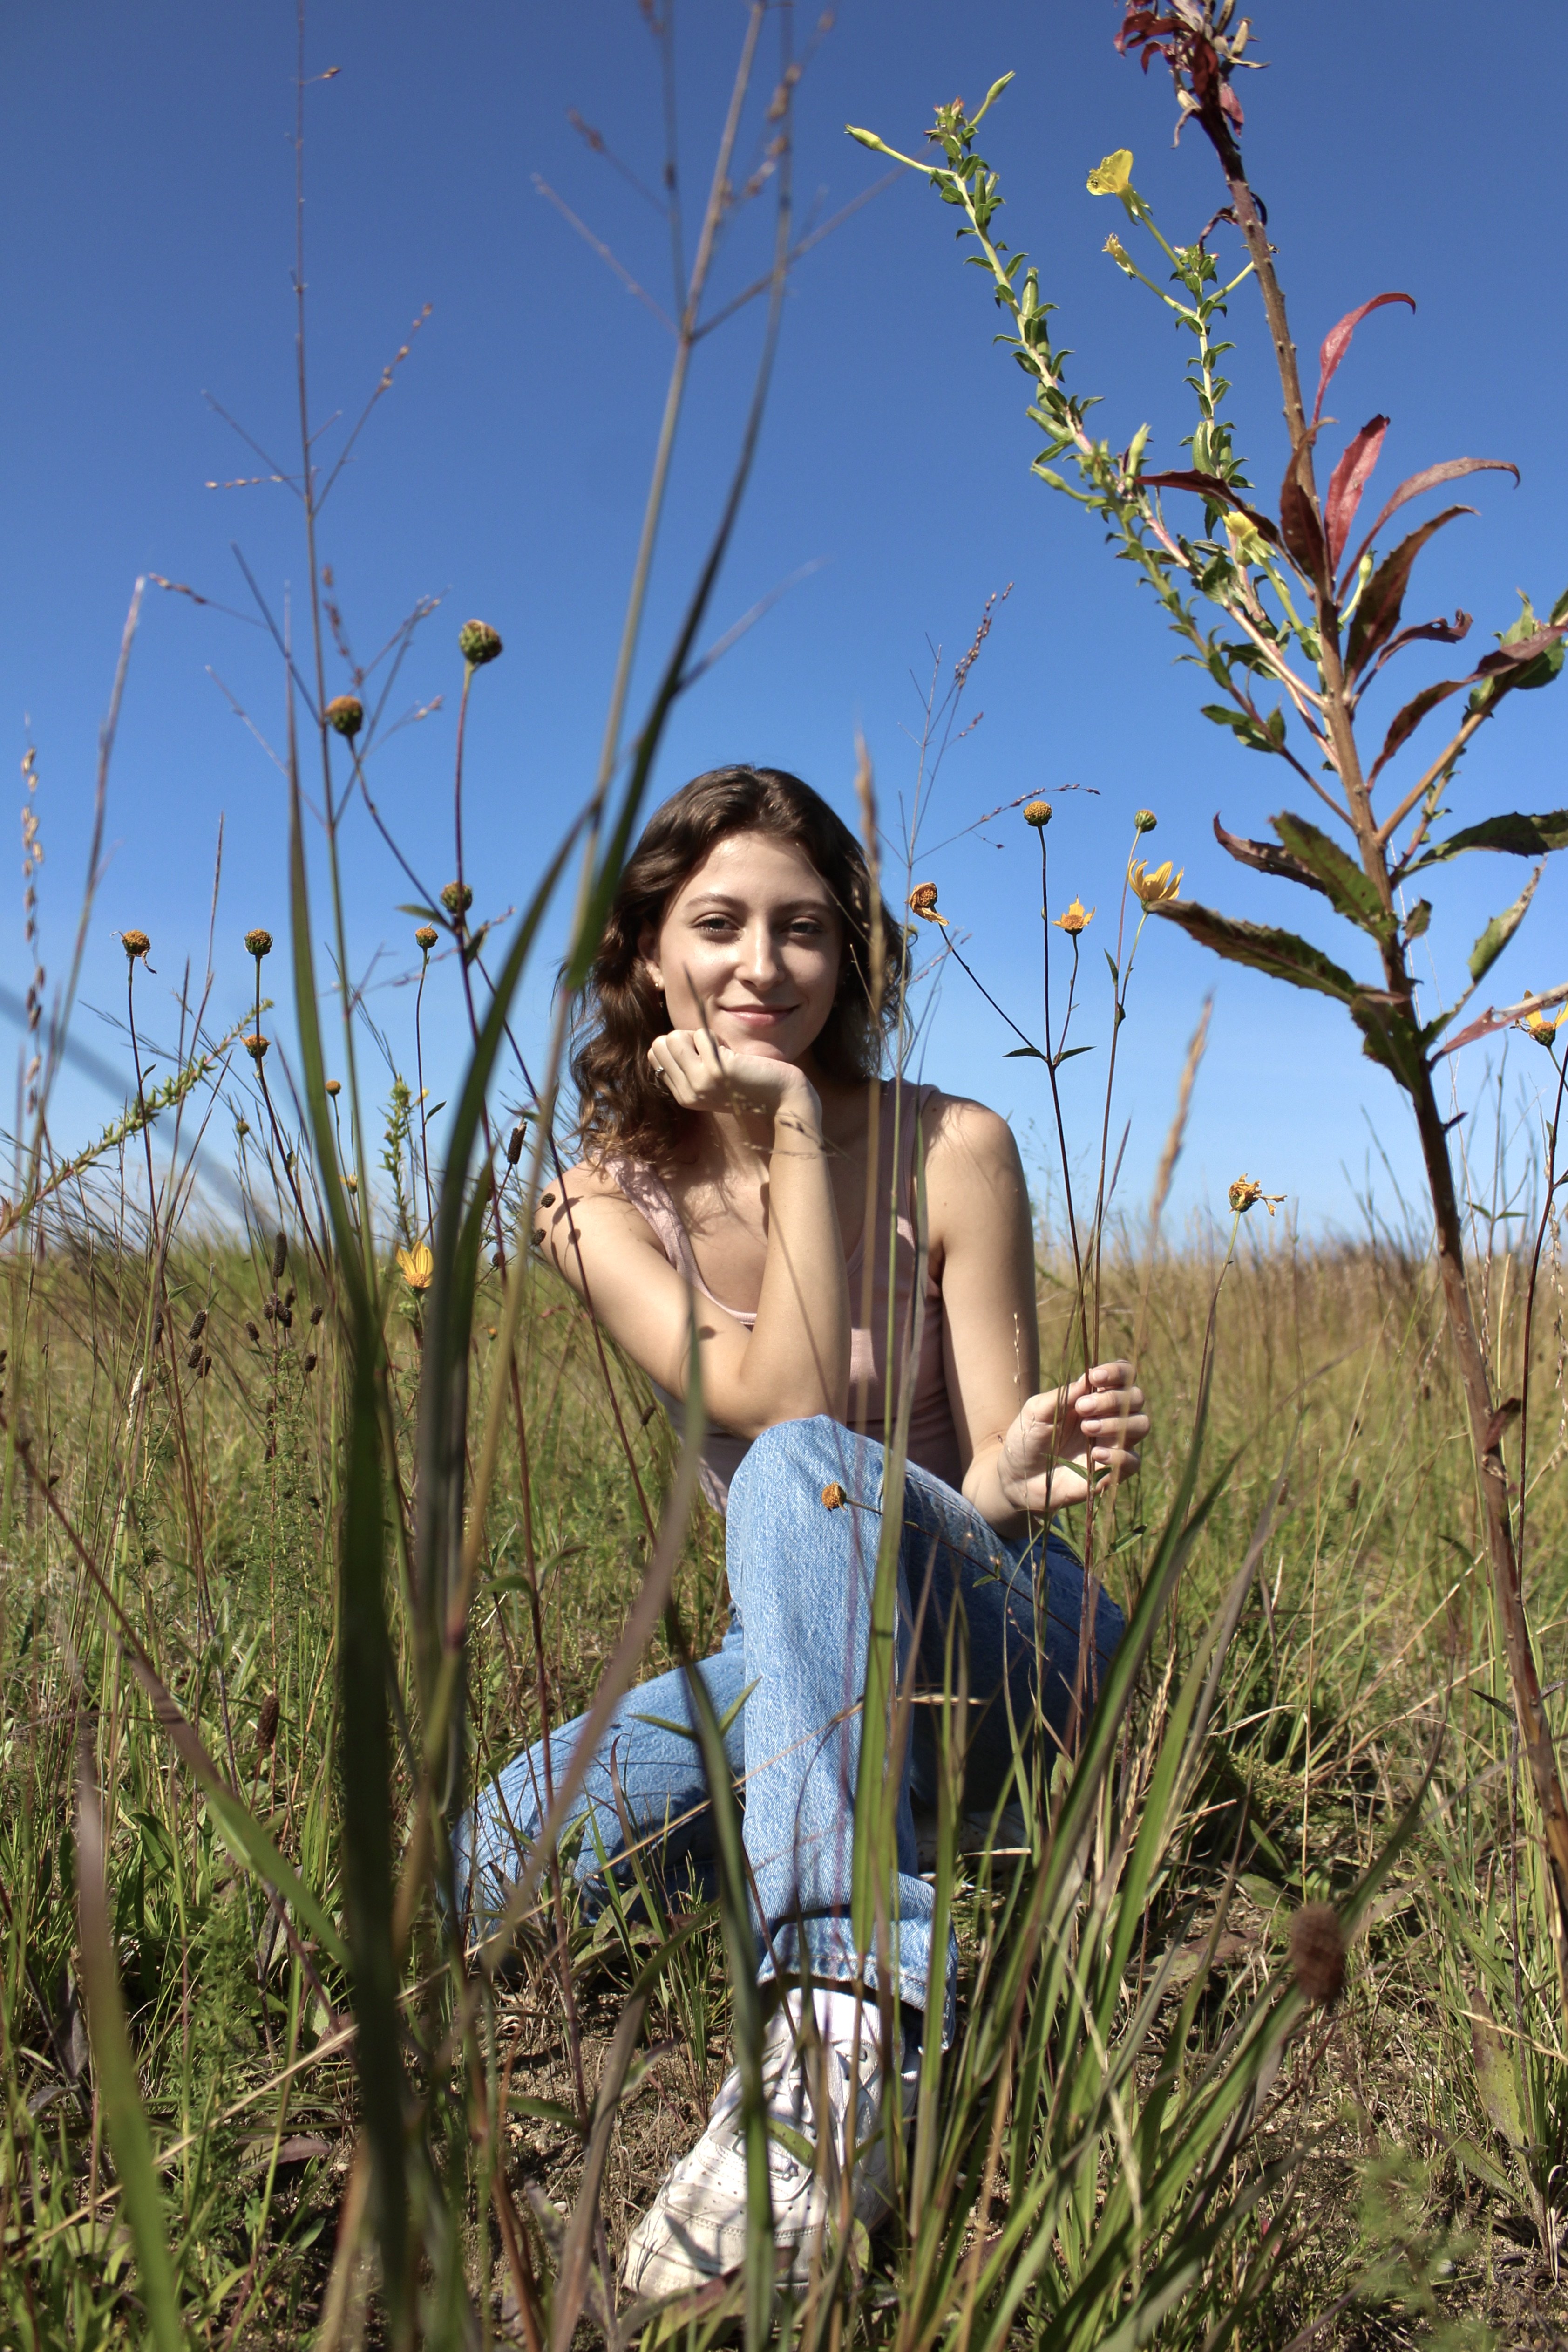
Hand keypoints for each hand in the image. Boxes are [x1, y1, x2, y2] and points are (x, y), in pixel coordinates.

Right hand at [648, 1029, 818, 1129]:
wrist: (782, 1098)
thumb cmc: (751, 1081)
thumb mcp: (713, 1079)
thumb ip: (690, 1067)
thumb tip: (667, 1040)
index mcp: (684, 1097)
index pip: (655, 1055)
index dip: (679, 1045)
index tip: (703, 1055)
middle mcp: (687, 1094)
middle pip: (660, 1044)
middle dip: (685, 1037)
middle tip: (712, 1051)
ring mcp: (699, 1083)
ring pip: (672, 1037)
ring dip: (698, 1036)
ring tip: (721, 1052)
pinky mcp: (716, 1071)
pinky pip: (701, 1035)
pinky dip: (715, 1036)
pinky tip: (733, 1054)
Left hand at [996, 1359, 1148, 1512]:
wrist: (1018, 1477)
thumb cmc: (1027, 1438)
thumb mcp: (1037, 1411)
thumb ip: (1063, 1395)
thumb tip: (1087, 1378)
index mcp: (1094, 1396)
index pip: (1123, 1375)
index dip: (1117, 1372)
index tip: (1094, 1377)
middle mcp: (1110, 1417)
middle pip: (1136, 1398)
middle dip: (1112, 1399)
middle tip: (1082, 1408)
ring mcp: (1113, 1443)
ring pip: (1141, 1425)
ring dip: (1117, 1423)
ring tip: (1087, 1428)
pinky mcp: (1113, 1471)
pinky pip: (1133, 1461)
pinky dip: (1119, 1456)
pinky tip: (1096, 1455)